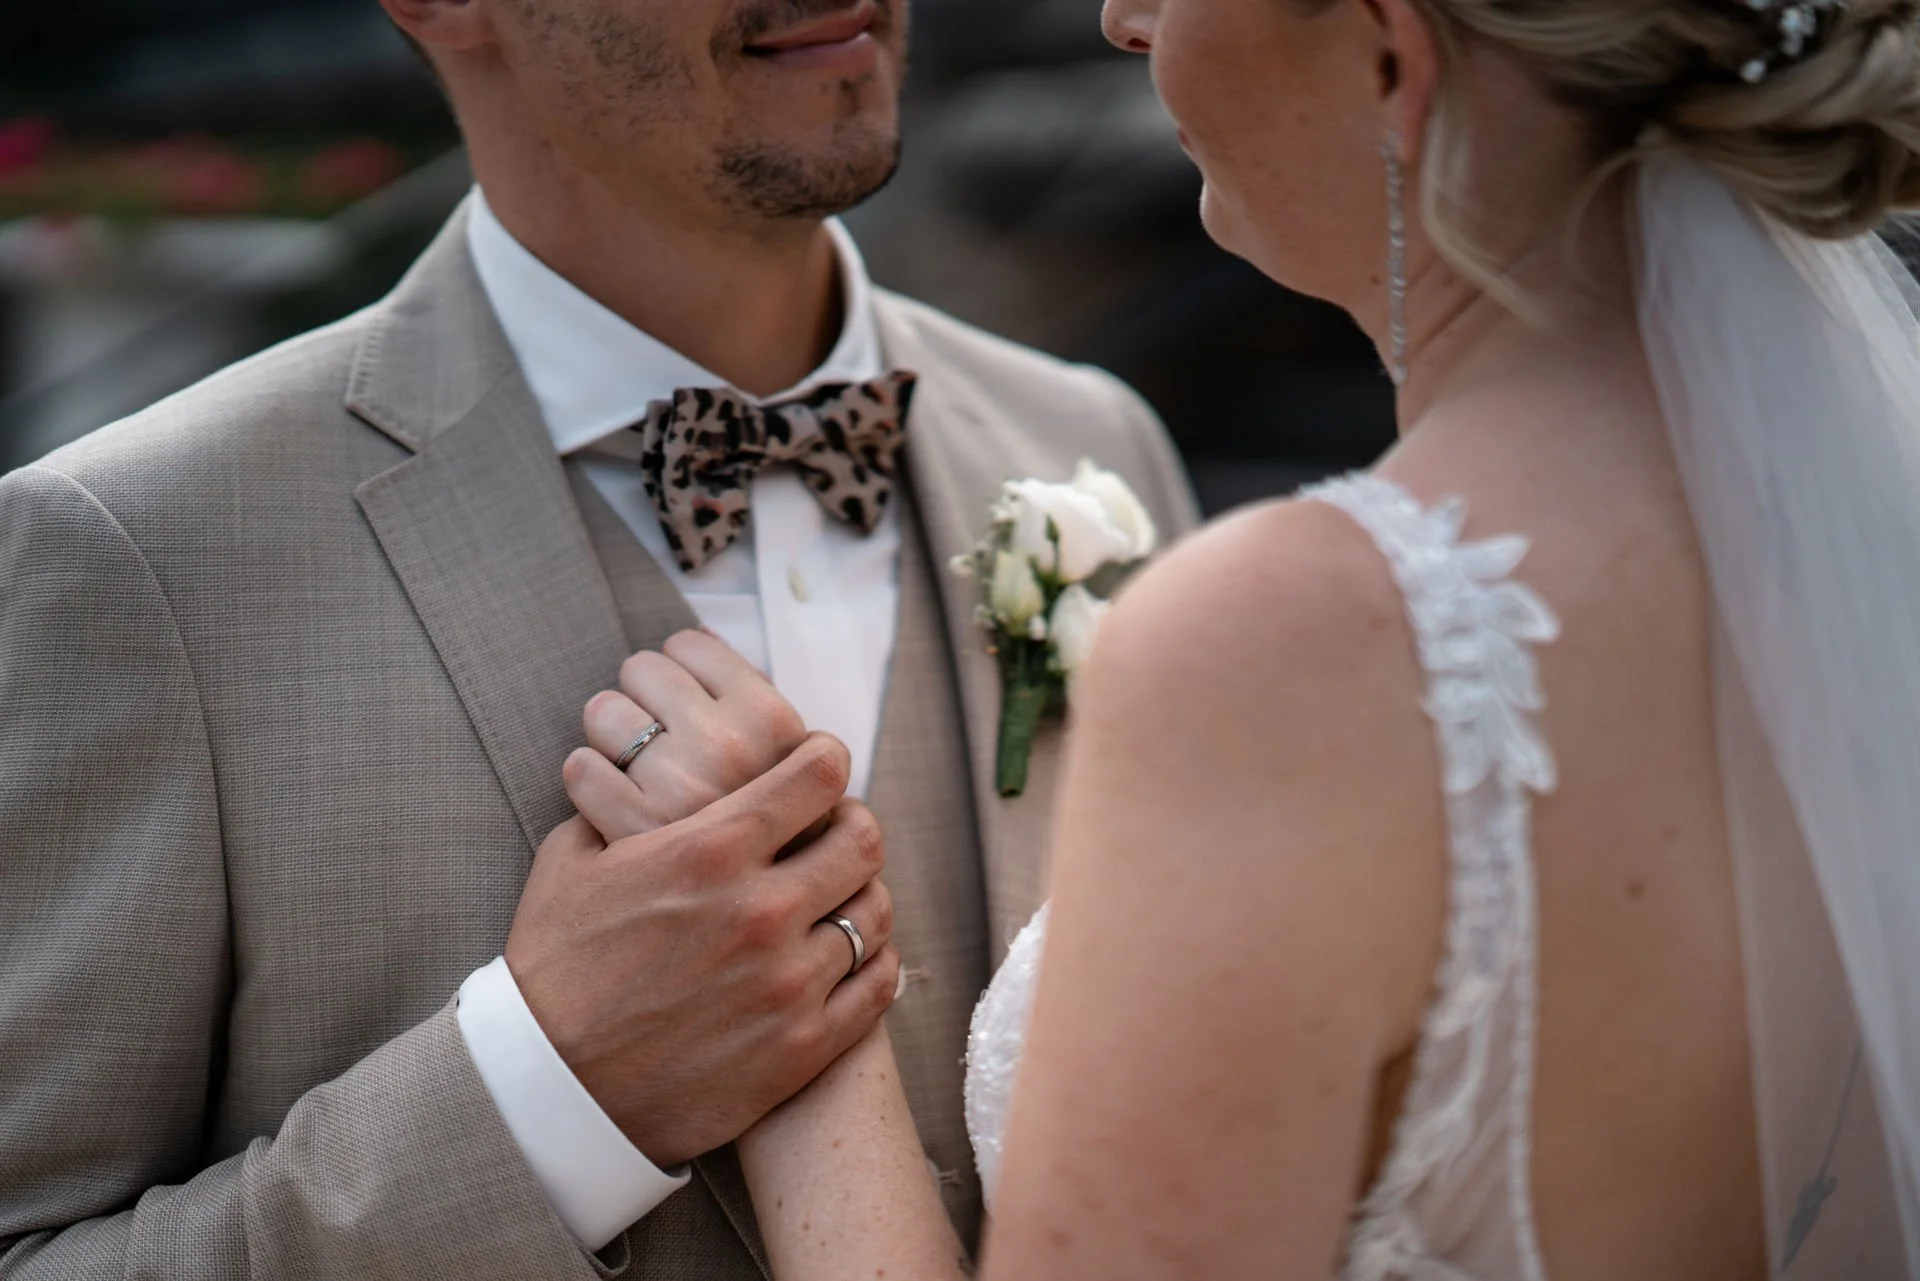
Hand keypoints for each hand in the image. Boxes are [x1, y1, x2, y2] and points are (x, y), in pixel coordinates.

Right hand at [506, 734, 900, 1167]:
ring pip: (876, 911)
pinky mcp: (802, 1046)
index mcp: (710, 850)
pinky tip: (846, 956)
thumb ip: (623, 808)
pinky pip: (878, 984)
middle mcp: (762, 909)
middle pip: (864, 839)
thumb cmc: (553, 970)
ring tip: (835, 900)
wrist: (549, 1089)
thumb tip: (647, 778)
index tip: (817, 769)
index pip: (818, 775)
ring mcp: (788, 982)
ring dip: (860, 895)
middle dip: (851, 826)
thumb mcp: (573, 863)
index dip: (824, 762)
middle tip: (832, 834)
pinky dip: (873, 961)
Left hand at [575, 629, 807, 836]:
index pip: (691, 645)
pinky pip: (579, 768)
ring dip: (611, 736)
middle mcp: (729, 749)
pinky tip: (610, 804)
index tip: (688, 705)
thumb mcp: (787, 765)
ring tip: (637, 771)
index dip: (682, 673)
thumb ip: (751, 699)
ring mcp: (680, 789)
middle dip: (643, 698)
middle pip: (644, 668)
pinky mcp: (630, 831)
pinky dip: (587, 782)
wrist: (760, 938)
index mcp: (776, 724)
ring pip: (603, 710)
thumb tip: (700, 634)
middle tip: (659, 740)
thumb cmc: (775, 839)